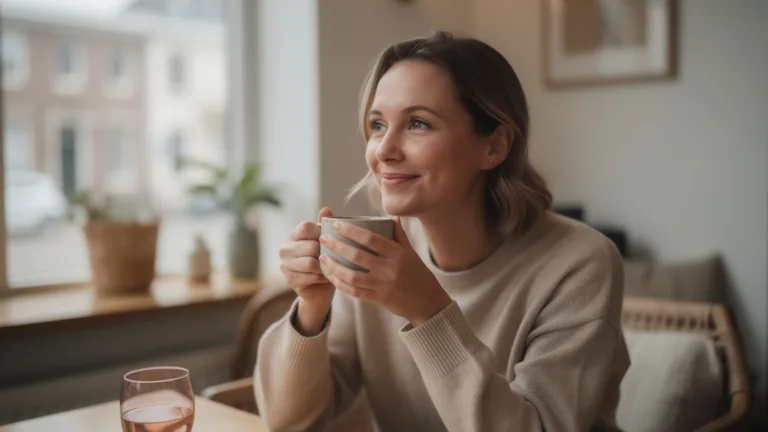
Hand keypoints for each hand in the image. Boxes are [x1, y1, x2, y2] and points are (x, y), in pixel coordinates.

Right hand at [279, 207, 335, 334]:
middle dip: (326, 253)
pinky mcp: (289, 280)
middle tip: (334, 258)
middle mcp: (285, 248)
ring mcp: (285, 265)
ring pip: (310, 263)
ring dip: (325, 267)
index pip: (306, 226)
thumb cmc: (325, 260)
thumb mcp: (327, 241)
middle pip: (311, 246)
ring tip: (331, 267)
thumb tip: (326, 208)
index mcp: (294, 235)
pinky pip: (311, 277)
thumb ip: (325, 225)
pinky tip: (326, 277)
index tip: (330, 240)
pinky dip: (322, 278)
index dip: (321, 233)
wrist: (320, 288)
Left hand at [319, 217, 451, 324]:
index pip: (370, 238)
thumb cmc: (419, 275)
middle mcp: (389, 269)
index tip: (336, 225)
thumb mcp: (411, 253)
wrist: (428, 303)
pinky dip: (341, 284)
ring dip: (334, 266)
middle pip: (357, 255)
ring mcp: (382, 285)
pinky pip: (354, 291)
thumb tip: (392, 218)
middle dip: (336, 246)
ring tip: (322, 258)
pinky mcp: (378, 299)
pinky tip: (331, 277)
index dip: (351, 231)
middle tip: (323, 238)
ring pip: (352, 275)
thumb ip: (400, 236)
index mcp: (397, 254)